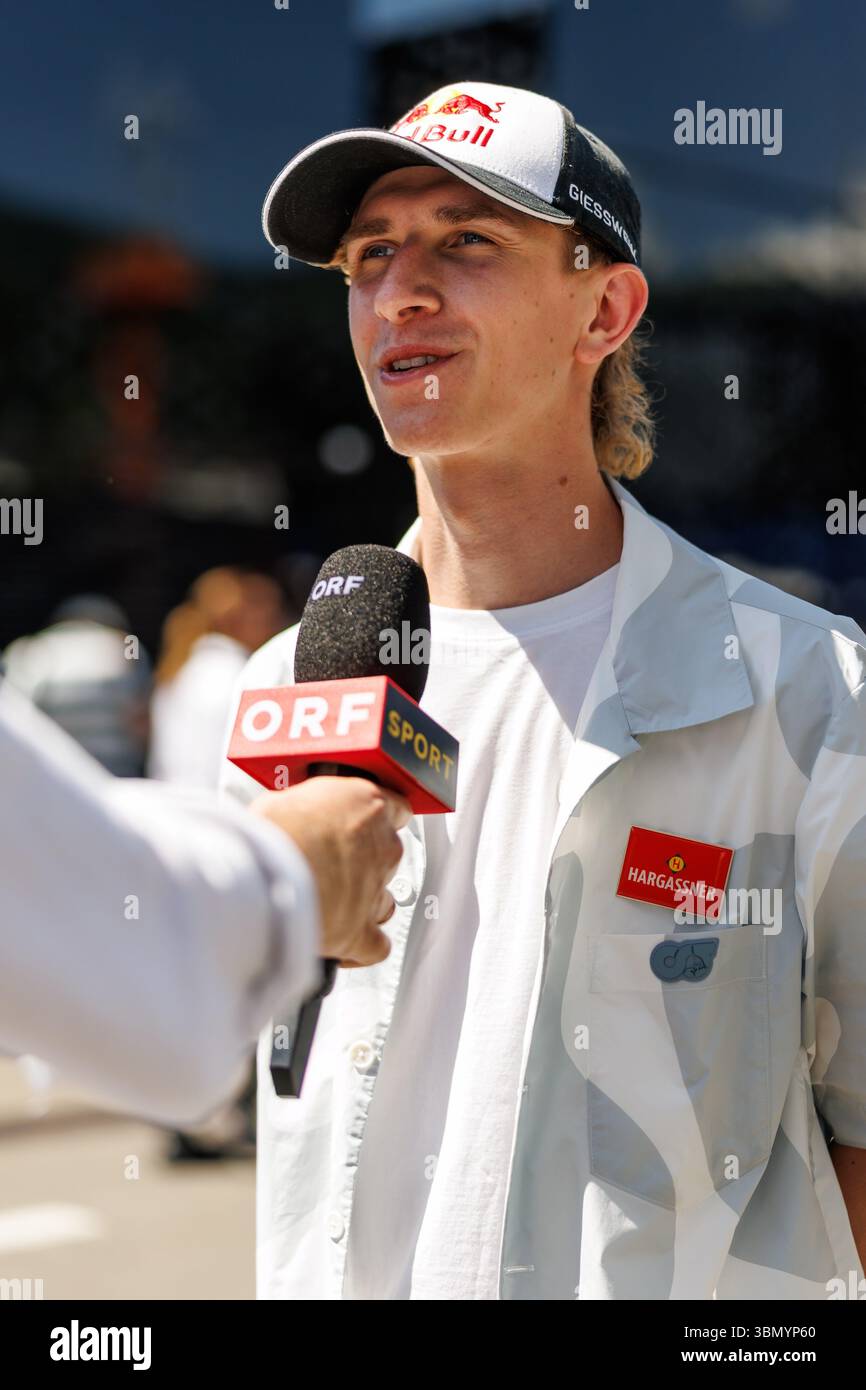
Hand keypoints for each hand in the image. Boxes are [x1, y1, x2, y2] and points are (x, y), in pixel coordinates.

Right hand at [250, 777, 411, 967]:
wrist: (265, 875)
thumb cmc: (273, 831)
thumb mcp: (286, 799)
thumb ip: (306, 810)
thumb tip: (293, 818)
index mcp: (367, 806)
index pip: (395, 808)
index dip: (376, 819)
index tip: (361, 823)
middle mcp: (381, 848)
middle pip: (387, 856)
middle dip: (360, 863)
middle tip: (326, 866)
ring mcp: (375, 891)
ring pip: (385, 901)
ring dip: (364, 904)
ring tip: (332, 905)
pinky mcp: (361, 933)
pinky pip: (377, 947)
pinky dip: (362, 950)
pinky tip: (341, 947)